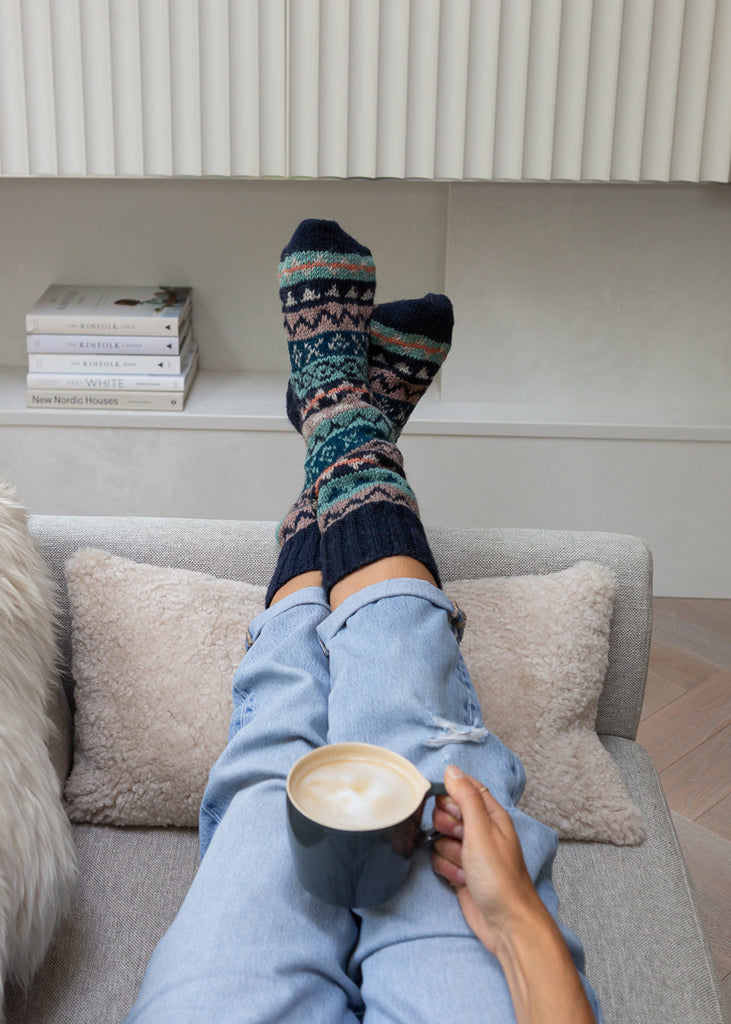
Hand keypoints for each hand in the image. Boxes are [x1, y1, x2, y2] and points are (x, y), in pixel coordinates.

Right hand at [431, 764, 548, 956]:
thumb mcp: (481, 831)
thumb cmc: (499, 876)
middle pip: (448, 813)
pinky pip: (440, 860)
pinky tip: (460, 880)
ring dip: (448, 853)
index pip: (464, 789)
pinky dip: (447, 870)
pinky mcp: (460, 872)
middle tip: (461, 840)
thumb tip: (451, 769)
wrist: (506, 924)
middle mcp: (480, 831)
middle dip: (447, 827)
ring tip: (465, 866)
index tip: (449, 808)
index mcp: (491, 815)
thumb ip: (466, 797)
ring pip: (440, 838)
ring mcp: (469, 853)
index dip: (451, 796)